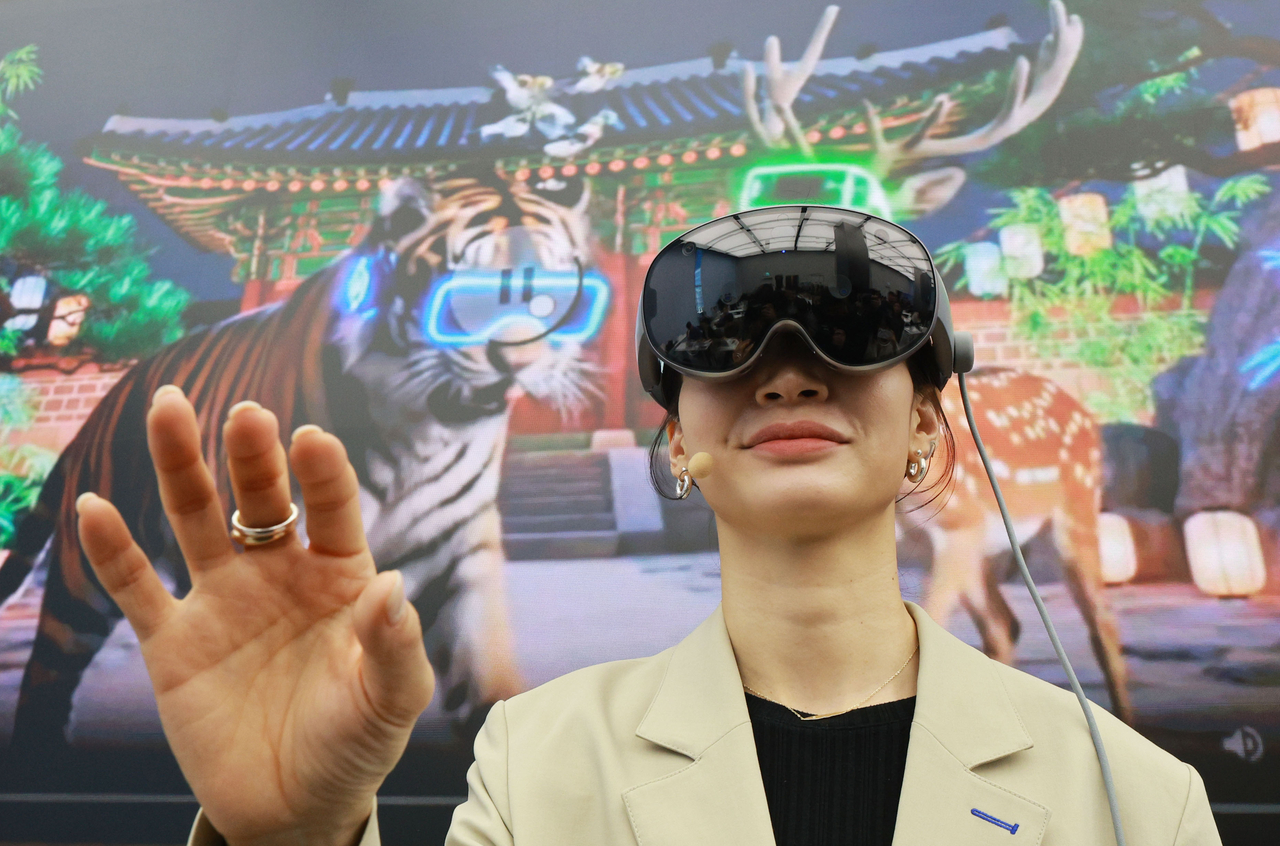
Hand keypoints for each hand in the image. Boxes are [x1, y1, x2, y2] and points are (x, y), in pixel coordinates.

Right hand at [74, 385, 434, 845]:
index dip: (324, 474)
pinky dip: (114, 550)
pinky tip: (96, 508)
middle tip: (247, 415)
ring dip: (180, 466)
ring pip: (196, 519)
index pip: (333, 510)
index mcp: (339, 576)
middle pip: (261, 499)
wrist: (294, 806)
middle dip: (253, 456)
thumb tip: (392, 585)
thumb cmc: (355, 742)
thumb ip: (394, 644)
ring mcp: (223, 600)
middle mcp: (279, 574)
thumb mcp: (391, 699)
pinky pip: (137, 588)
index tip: (313, 440)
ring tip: (167, 408)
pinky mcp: (173, 642)